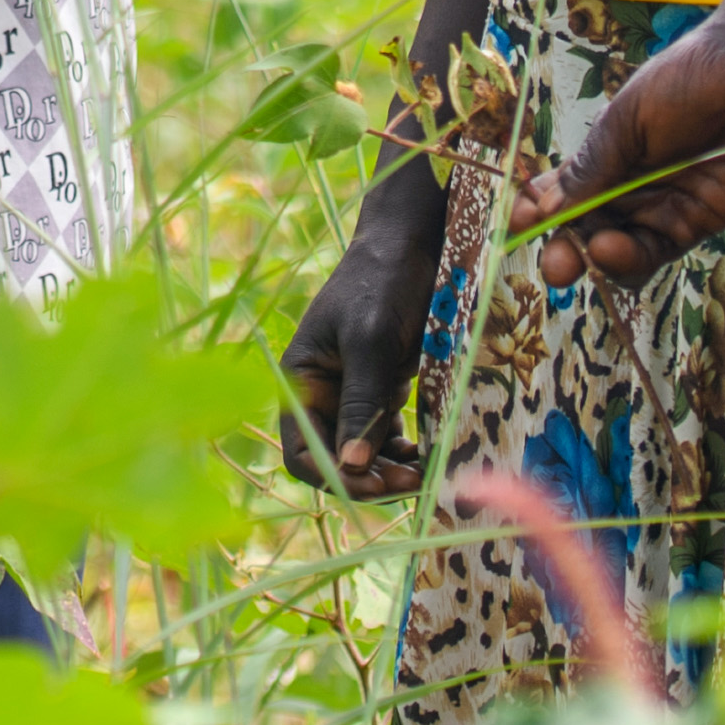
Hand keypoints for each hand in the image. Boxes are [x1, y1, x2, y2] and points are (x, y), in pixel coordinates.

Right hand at [282, 174, 448, 494]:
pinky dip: (403, 452)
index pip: (301, 452)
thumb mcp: (371, 341)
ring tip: (424, 472)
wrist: (412, 243)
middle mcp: (320, 394)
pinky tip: (425, 455)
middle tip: (413, 481)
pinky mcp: (380, 390)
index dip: (334, 476)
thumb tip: (350, 466)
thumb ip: (361, 402)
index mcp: (299, 381)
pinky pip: (386, 437)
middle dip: (369, 478)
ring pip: (363, 454)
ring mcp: (351, 394)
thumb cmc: (383, 283)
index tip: (374, 482)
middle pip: (334, 460)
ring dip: (389, 471)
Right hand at [515, 0, 724, 287]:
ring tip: (583, 254)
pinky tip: (610, 248)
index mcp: (607, 155)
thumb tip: (545, 209)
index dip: (540, 213)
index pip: (563, 194)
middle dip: (565, 248)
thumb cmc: (687, 79)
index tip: (519, 226)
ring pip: (619, 248)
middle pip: (587, 229)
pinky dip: (631, 257)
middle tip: (554, 265)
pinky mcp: (698, 222)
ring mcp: (664, 206)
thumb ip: (592, 169)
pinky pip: (658, 251)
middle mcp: (631, 186)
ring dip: (596, 258)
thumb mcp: (626, 121)